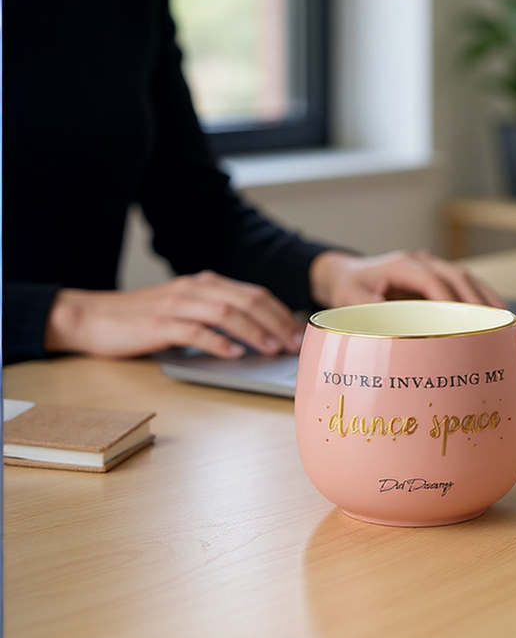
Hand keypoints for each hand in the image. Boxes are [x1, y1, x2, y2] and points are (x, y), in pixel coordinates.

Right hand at [44, 271, 305, 359]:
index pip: (252, 293)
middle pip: (246, 301)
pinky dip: (218, 342)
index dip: (280, 312)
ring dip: (254, 331)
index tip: (298, 331)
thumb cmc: (141, 318)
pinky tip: (234, 354)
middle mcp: (194, 288)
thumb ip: (213, 315)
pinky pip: (195, 331)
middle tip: (294, 343)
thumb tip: (253, 336)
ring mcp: (177, 304)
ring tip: (272, 348)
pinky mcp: (159, 324)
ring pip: (226, 313)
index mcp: (204, 284)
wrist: (93, 317)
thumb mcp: (183, 309)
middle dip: (276, 321)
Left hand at [308, 250, 505, 308]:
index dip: (449, 302)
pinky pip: (464, 285)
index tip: (462, 324)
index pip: (432, 281)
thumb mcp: (350, 299)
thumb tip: (392, 330)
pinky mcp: (436, 278)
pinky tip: (495, 316)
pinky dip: (481, 299)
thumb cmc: (348, 287)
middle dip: (477, 301)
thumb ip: (369, 312)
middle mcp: (420, 262)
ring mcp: (431, 267)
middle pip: (456, 276)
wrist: (346, 273)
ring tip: (505, 323)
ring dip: (485, 299)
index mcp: (401, 265)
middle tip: (495, 327)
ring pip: (465, 278)